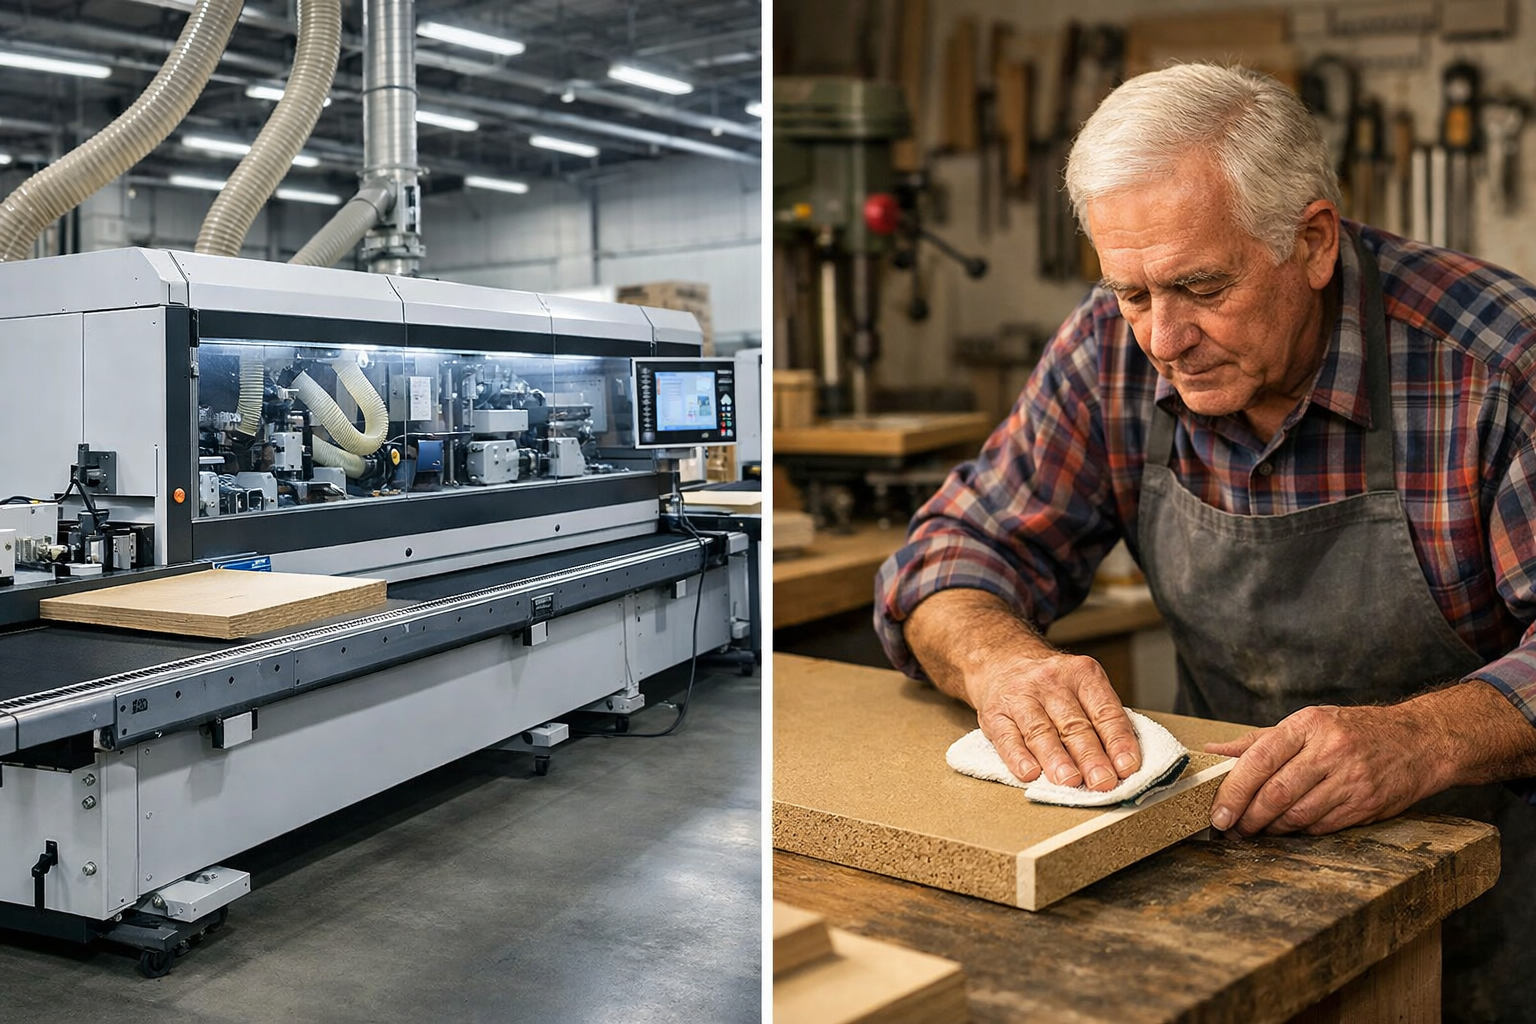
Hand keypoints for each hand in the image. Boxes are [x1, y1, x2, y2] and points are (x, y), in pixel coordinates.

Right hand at [970, 651, 1141, 791]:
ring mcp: (1020, 696)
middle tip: (1103, 781)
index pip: (1104, 711)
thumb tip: (1119, 766)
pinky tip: (1029, 773)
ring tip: (1069, 781)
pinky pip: (1007, 738)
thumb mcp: (1080, 687)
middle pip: (1074, 724)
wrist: (1003, 660)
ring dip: (1057, 759)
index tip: (1127, 767)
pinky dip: (1018, 758)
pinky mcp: (995, 714)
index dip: (1117, 741)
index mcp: (1081, 674)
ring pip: (1041, 732)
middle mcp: (1050, 682)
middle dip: (1090, 756)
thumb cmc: (1051, 685)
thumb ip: (1099, 720)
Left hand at [1205, 703, 1437, 836]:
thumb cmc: (1353, 730)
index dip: (1233, 790)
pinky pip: (1321, 827)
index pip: (1260, 759)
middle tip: (1231, 828)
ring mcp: (1351, 780)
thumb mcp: (1306, 723)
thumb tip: (1214, 752)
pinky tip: (1287, 830)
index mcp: (1308, 725)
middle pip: (1276, 793)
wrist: (1419, 741)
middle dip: (1247, 817)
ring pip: (1298, 815)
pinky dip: (1298, 832)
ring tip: (1255, 830)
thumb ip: (1258, 741)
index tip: (1217, 812)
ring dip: (1270, 829)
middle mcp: (1330, 751)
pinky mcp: (1366, 806)